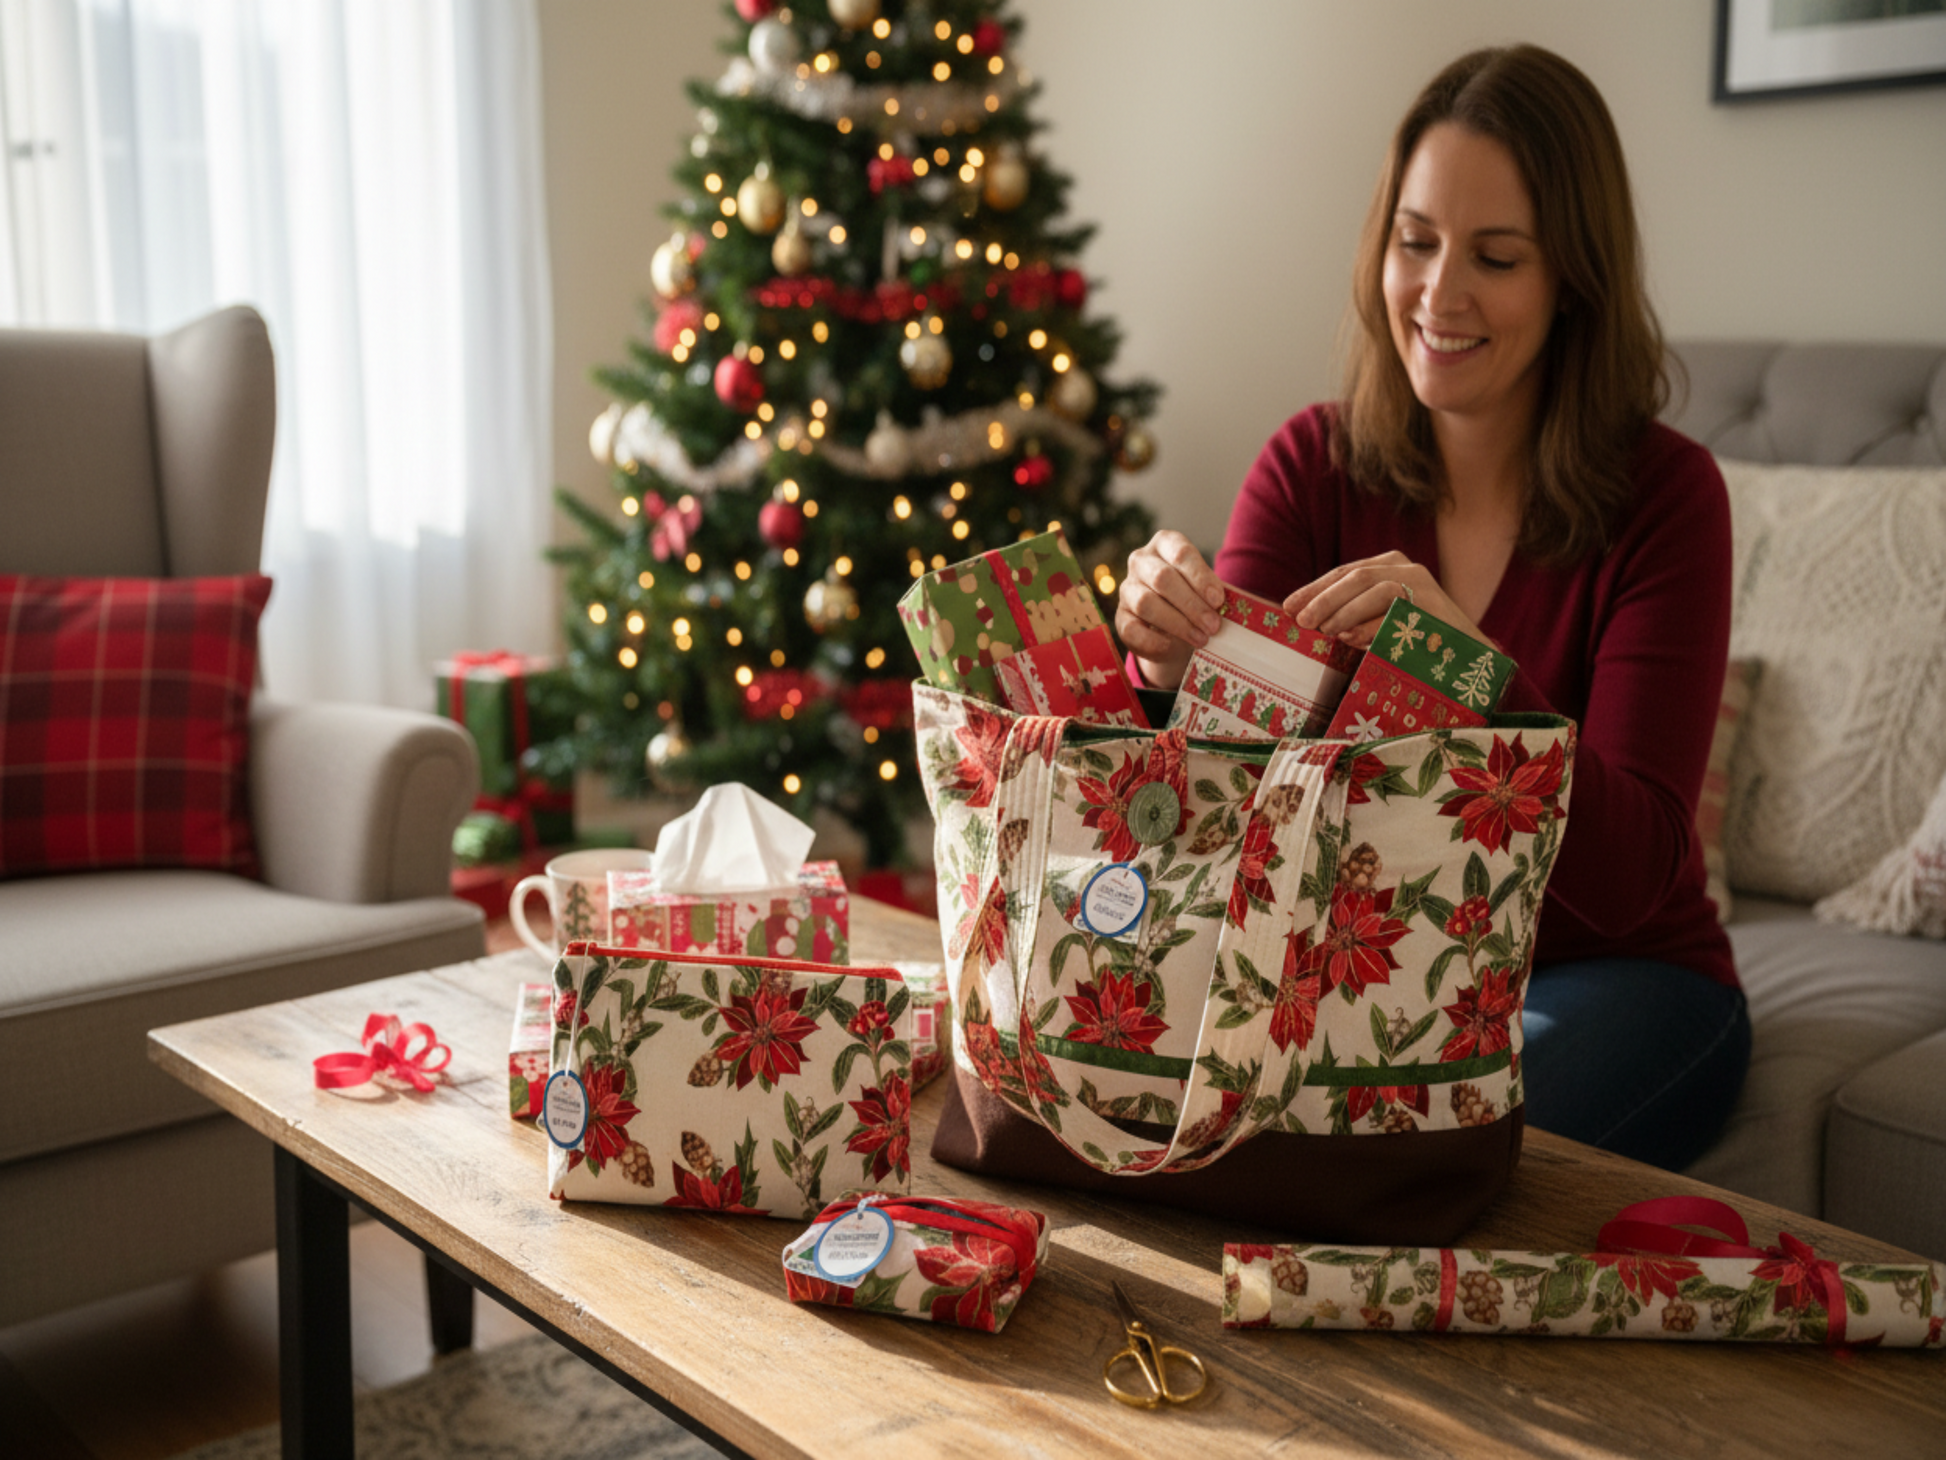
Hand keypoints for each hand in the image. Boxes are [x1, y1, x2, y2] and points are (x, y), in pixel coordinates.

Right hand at [1115, 530, 1225, 691]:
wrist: (1171, 627)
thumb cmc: (1194, 599)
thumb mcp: (1205, 589)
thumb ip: (1213, 593)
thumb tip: (1225, 606)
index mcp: (1165, 544)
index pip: (1180, 553)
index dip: (1200, 577)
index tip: (1218, 600)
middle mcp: (1141, 561)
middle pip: (1163, 578)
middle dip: (1192, 604)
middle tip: (1213, 625)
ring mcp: (1127, 589)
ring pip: (1146, 603)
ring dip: (1177, 623)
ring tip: (1201, 638)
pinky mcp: (1120, 618)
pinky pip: (1131, 628)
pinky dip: (1152, 639)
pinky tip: (1170, 645)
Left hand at [1284, 551, 1485, 650]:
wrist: (1470, 657)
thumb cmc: (1415, 642)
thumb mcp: (1378, 622)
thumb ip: (1350, 616)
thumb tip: (1308, 620)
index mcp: (1388, 567)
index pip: (1344, 573)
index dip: (1314, 589)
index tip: (1287, 608)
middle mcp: (1405, 568)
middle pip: (1355, 575)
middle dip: (1323, 598)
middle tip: (1300, 620)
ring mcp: (1422, 584)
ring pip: (1374, 586)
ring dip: (1344, 609)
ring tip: (1325, 630)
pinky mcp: (1435, 604)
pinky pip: (1397, 607)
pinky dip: (1371, 623)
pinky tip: (1353, 638)